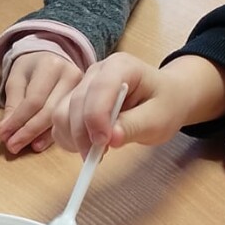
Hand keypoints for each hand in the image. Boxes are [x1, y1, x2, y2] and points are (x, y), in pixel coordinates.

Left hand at [0, 53, 82, 154]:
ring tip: (23, 146)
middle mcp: (71, 76)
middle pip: (49, 111)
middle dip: (28, 131)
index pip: (34, 99)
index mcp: (51, 66)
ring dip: (39, 136)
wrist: (52, 59)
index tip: (4, 135)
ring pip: (59, 119)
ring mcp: (81, 90)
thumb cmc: (32, 69)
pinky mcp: (84, 102)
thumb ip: (12, 105)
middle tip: (12, 146)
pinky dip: (51, 136)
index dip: (18, 120)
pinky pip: (67, 123)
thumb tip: (3, 132)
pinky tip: (39, 144)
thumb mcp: (17, 80)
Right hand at [53, 52, 224, 157]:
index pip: (99, 89)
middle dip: (83, 134)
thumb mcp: (158, 119)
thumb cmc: (164, 104)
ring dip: (73, 138)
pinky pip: (60, 120)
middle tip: (97, 158)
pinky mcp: (76, 99)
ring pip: (62, 112)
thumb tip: (112, 138)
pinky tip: (86, 147)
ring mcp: (84, 84)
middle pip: (76, 103)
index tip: (104, 144)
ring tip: (95, 153)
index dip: (96, 118)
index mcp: (121, 66)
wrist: (164, 98)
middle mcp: (97, 71)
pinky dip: (68, 138)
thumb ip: (135, 126)